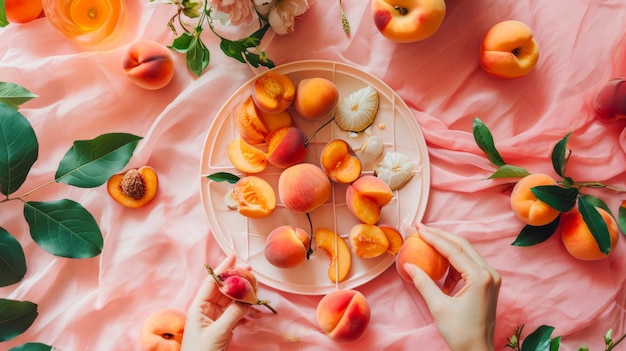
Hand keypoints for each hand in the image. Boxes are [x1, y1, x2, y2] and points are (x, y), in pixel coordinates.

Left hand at [181, 254, 249, 350]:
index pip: (212, 283)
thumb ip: (232, 314)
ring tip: (255, 291)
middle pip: (223, 289)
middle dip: (236, 280)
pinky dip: (246, 312)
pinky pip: (236, 314)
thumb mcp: (217, 332)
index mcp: (198, 307)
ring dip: (244, 296)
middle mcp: (206, 310)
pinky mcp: (223, 328)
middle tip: (250, 271)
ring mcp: (215, 318)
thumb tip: (247, 299)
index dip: (222, 269)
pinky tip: (254, 312)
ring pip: (232, 301)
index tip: (233, 257)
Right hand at [404, 225, 500, 350]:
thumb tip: (408, 265)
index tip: (419, 229)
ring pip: (467, 253)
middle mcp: (489, 273)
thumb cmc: (460, 333)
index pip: (454, 250)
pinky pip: (469, 264)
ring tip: (427, 241)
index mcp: (480, 277)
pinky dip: (453, 261)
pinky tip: (439, 266)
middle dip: (441, 236)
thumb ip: (424, 283)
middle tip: (421, 228)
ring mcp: (491, 278)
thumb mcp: (438, 307)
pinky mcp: (488, 284)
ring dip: (447, 246)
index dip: (434, 238)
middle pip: (463, 245)